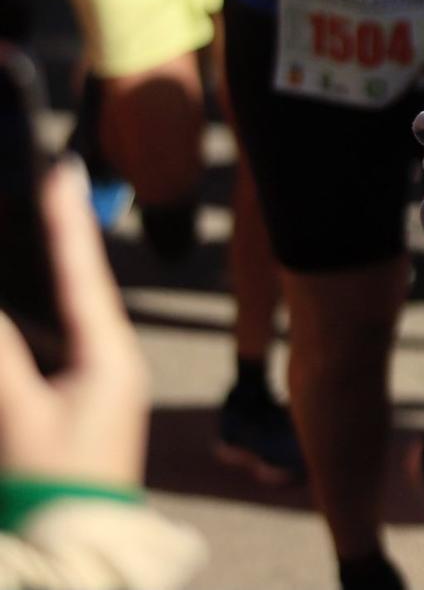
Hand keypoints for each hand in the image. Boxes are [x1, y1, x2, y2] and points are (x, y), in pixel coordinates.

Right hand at [0, 158, 149, 487]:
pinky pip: (53, 352)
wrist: (76, 552)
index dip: (67, 221)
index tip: (62, 169)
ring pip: (60, 320)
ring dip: (38, 289)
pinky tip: (23, 306)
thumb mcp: (16, 414)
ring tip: (25, 238)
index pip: (82, 273)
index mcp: (109, 357)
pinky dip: (31, 329)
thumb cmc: (52, 485)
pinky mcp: (79, 410)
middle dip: (48, 248)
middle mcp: (112, 364)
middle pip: (72, 291)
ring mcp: (99, 387)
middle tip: (40, 191)